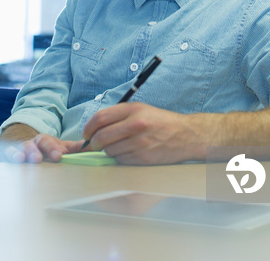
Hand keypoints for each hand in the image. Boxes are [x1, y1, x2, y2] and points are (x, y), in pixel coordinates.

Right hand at [0, 134, 83, 163]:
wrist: (26, 150)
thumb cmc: (47, 151)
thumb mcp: (62, 149)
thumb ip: (77, 148)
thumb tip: (95, 145)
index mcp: (48, 141)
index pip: (52, 142)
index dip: (55, 148)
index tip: (60, 156)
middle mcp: (35, 142)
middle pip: (41, 142)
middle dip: (46, 149)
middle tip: (51, 157)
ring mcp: (23, 148)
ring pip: (26, 147)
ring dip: (30, 152)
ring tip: (34, 159)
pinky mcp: (11, 154)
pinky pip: (10, 153)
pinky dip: (12, 155)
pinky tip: (17, 159)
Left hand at [82, 102, 201, 164]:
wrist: (184, 135)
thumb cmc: (160, 122)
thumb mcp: (140, 110)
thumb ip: (117, 116)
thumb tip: (93, 128)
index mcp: (133, 109)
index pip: (100, 118)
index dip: (88, 127)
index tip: (85, 133)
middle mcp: (135, 125)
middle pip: (101, 137)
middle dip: (93, 143)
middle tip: (93, 144)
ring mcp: (139, 142)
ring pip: (109, 151)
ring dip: (109, 151)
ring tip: (120, 145)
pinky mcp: (143, 158)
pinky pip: (121, 160)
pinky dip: (120, 158)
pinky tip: (130, 152)